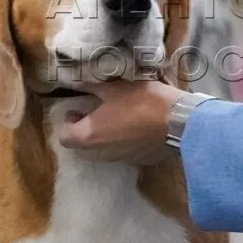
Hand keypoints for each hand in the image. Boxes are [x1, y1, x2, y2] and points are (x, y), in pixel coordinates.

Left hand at [55, 79, 182, 164]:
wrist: (178, 121)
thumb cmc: (142, 101)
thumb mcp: (114, 87)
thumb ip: (91, 86)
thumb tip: (76, 81)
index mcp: (90, 135)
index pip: (64, 137)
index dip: (67, 123)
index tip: (77, 109)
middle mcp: (101, 153)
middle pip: (83, 146)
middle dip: (85, 130)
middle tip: (95, 112)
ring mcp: (121, 160)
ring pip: (103, 151)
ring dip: (104, 137)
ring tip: (117, 118)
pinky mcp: (139, 161)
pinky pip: (124, 152)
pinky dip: (124, 143)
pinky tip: (136, 127)